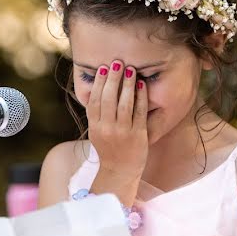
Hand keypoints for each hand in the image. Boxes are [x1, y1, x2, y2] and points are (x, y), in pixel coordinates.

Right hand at [86, 60, 147, 178]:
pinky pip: (140, 112)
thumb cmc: (109, 149)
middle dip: (113, 79)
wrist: (120, 172)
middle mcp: (107, 129)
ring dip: (127, 84)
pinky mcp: (138, 135)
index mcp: (95, 127)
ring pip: (124, 104)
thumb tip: (97, 89)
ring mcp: (123, 132)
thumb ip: (96, 114)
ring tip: (130, 69)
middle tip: (117, 63)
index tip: (103, 69)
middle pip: (108, 99)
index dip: (99, 83)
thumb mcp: (97, 132)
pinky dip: (141, 97)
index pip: (95, 101)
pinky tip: (141, 85)